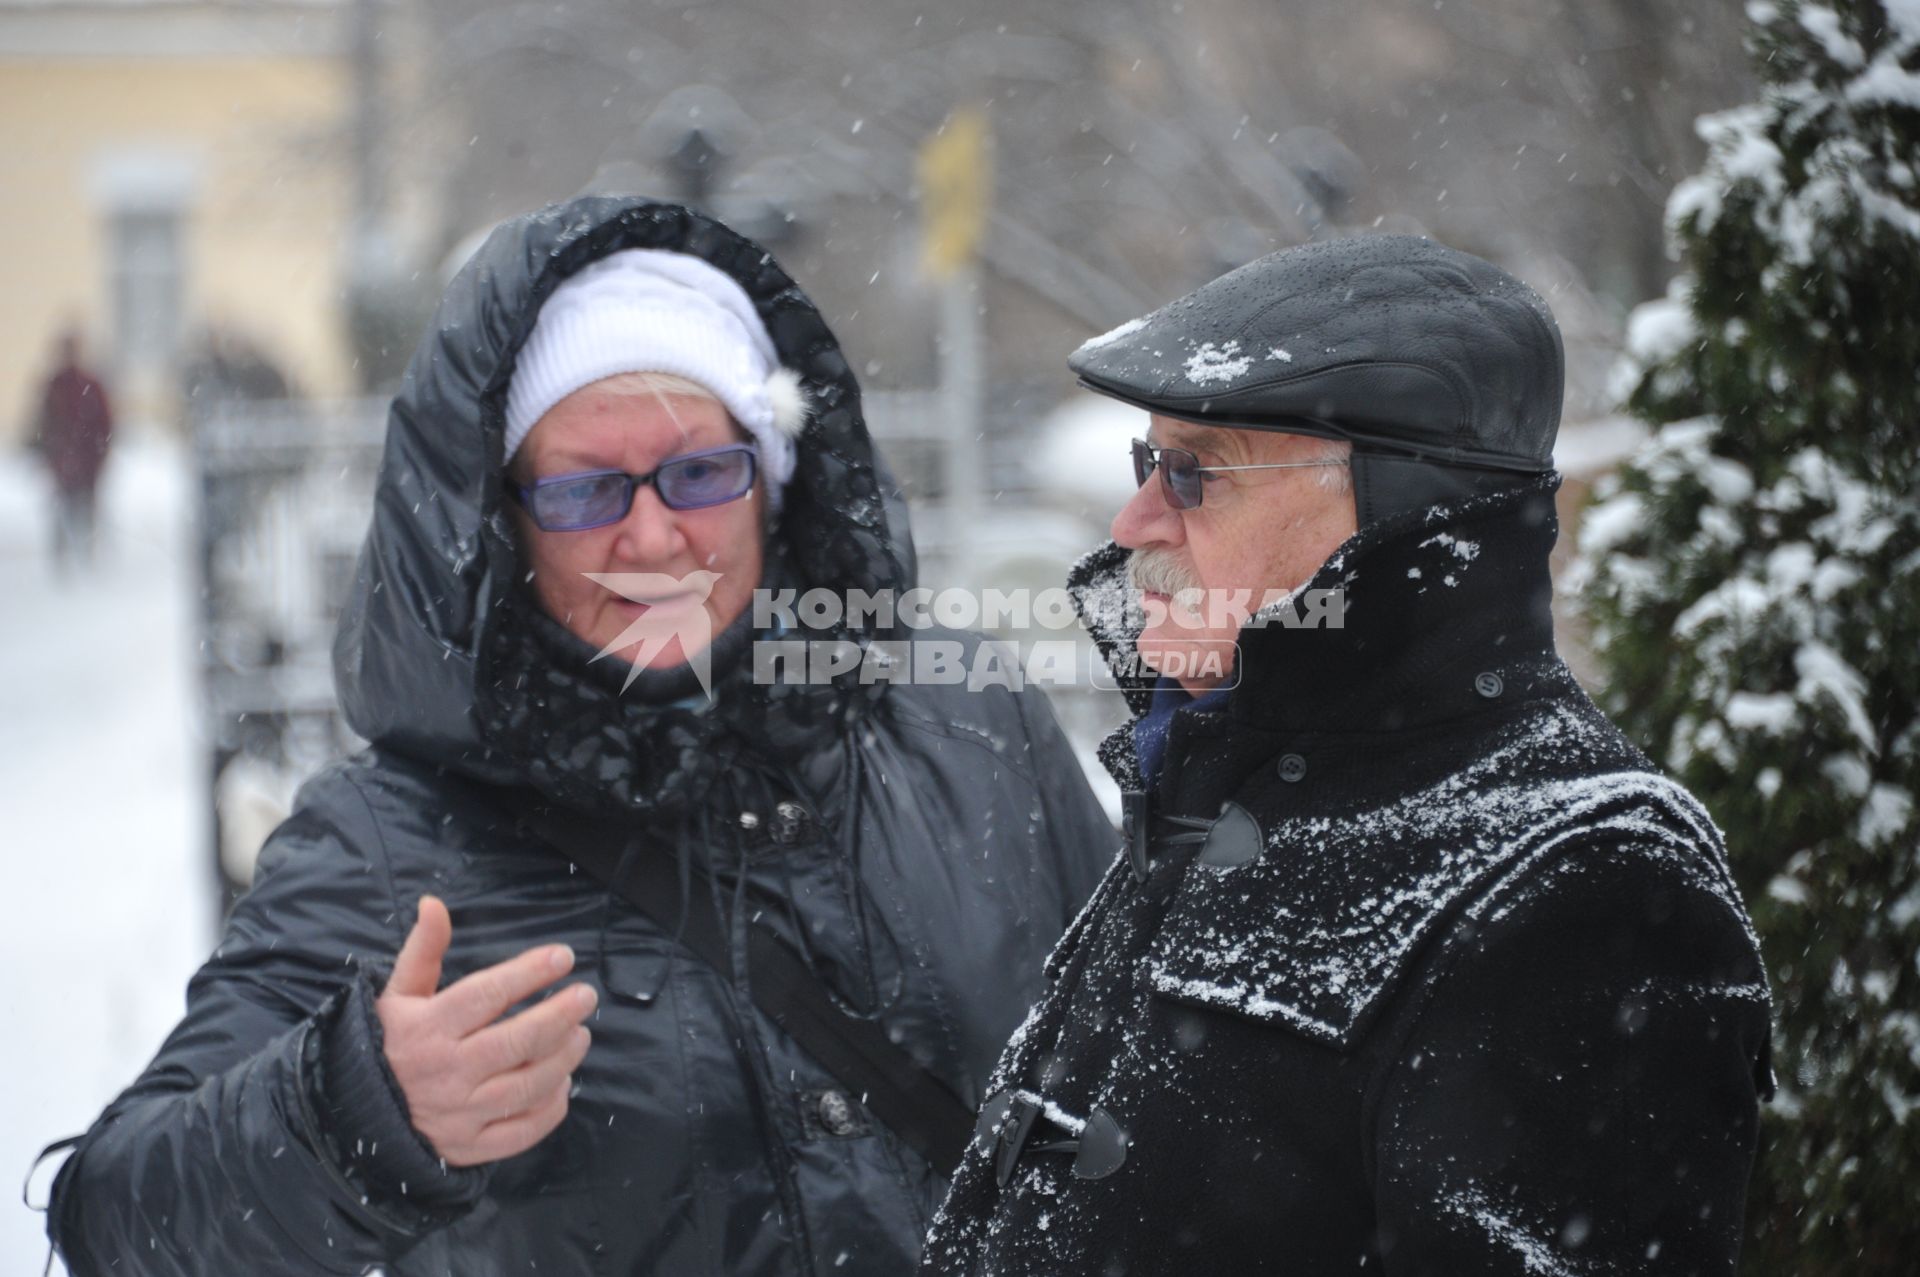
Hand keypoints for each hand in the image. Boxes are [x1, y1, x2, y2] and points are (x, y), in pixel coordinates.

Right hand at [374, 895, 596, 1166]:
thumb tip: (434, 903)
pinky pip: (523, 1131)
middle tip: (586, 996)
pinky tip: (562, 1083)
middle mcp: (445, 1073)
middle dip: (559, 1015)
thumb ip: (422, 950)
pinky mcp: (470, 1148)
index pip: (486, 996)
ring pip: (527, 1087)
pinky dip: (551, 1108)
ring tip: (580, 1034)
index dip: (529, 973)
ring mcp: (459, 1114)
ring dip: (563, 1059)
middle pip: (516, 1042)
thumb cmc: (387, 1044)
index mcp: (426, 1029)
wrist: (354, 1116)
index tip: (563, 956)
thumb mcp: (396, 995)